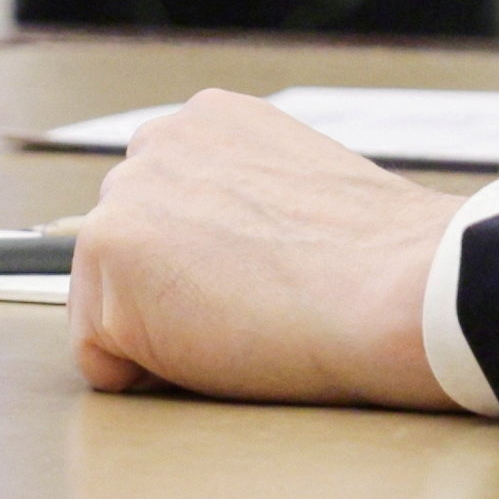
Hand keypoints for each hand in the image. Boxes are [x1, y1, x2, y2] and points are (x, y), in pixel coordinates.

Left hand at [65, 91, 457, 410]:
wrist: (400, 288)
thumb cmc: (378, 263)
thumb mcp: (301, 193)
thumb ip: (242, 203)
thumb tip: (222, 250)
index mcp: (207, 122)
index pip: (160, 215)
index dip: (200, 270)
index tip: (252, 288)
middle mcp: (155, 143)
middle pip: (123, 257)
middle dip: (170, 297)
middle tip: (253, 313)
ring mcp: (124, 195)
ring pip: (105, 305)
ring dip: (159, 337)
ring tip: (242, 328)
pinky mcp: (108, 254)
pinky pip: (97, 356)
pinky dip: (146, 376)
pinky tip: (218, 352)